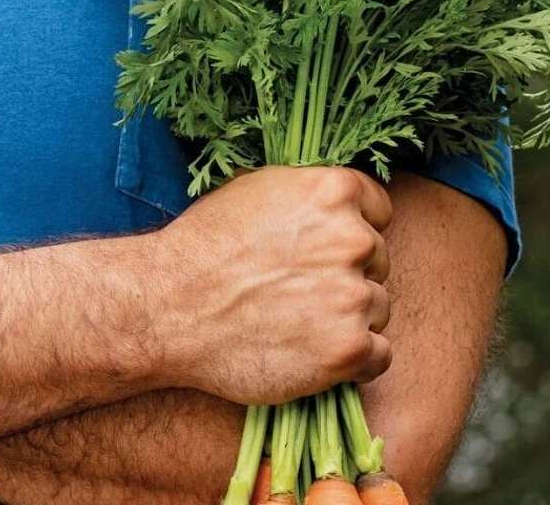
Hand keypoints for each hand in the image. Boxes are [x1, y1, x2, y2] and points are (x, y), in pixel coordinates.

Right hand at [140, 165, 392, 404]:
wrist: (170, 306)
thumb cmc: (205, 245)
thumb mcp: (256, 190)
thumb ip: (307, 195)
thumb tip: (339, 203)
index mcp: (331, 190)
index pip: (378, 208)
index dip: (350, 227)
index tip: (322, 245)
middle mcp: (351, 238)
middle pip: (378, 259)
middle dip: (346, 272)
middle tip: (297, 285)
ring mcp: (352, 295)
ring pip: (377, 307)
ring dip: (347, 316)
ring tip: (294, 318)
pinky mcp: (349, 349)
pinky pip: (380, 355)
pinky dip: (353, 359)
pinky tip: (311, 349)